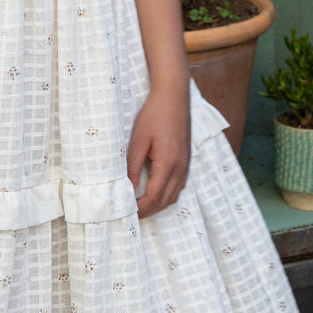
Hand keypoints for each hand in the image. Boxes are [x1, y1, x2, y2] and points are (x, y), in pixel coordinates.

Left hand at [127, 84, 190, 217]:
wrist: (174, 97)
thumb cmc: (154, 115)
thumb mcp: (138, 140)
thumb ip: (132, 166)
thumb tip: (125, 187)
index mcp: (168, 163)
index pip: (154, 196)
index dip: (140, 208)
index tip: (127, 212)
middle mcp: (180, 168)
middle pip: (165, 200)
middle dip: (149, 211)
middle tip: (132, 215)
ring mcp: (186, 165)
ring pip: (174, 195)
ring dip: (158, 205)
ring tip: (141, 207)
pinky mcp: (186, 160)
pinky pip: (179, 186)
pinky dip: (167, 195)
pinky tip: (155, 193)